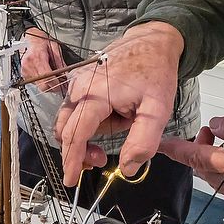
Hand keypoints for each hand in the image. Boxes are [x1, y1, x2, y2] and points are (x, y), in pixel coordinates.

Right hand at [20, 28, 66, 92]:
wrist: (31, 38)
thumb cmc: (42, 41)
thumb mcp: (55, 48)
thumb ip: (60, 63)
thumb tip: (65, 75)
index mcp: (37, 57)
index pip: (47, 77)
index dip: (56, 84)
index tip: (62, 85)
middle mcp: (29, 65)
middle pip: (43, 85)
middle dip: (53, 87)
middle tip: (59, 83)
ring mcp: (25, 70)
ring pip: (39, 86)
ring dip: (47, 85)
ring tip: (52, 77)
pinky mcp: (23, 73)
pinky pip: (34, 83)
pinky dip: (41, 82)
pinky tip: (44, 75)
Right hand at [55, 21, 184, 185]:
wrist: (153, 42)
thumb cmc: (156, 73)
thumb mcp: (157, 111)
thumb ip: (143, 142)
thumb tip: (127, 169)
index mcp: (94, 95)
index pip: (74, 135)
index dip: (71, 160)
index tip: (70, 180)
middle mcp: (78, 88)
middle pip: (65, 130)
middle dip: (79, 151)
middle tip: (102, 159)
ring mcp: (76, 83)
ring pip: (70, 121)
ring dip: (85, 135)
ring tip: (118, 128)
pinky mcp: (80, 82)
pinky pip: (76, 110)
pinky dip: (88, 122)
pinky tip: (114, 116)